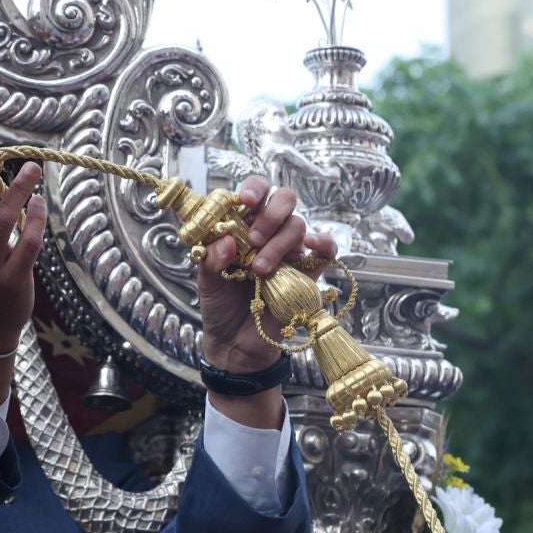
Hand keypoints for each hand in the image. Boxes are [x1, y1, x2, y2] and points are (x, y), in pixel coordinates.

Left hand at [196, 175, 337, 373]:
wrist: (235, 344)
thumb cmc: (220, 305)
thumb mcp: (206, 281)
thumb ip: (210, 259)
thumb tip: (225, 240)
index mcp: (242, 226)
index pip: (254, 192)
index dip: (253, 189)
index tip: (244, 202)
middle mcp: (268, 233)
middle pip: (284, 200)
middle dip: (271, 212)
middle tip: (254, 238)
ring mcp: (289, 252)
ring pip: (298, 226)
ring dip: (279, 242)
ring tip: (259, 269)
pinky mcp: (308, 273)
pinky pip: (326, 250)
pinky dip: (323, 243)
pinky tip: (311, 246)